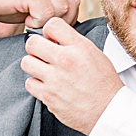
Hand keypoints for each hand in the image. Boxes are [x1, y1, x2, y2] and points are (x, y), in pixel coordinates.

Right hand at [0, 0, 80, 30]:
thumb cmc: (0, 0)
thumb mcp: (28, 0)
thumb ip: (46, 6)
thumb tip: (62, 26)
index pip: (73, 0)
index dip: (67, 18)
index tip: (51, 28)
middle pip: (71, 4)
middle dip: (61, 22)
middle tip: (42, 28)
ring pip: (61, 8)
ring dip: (48, 22)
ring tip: (31, 22)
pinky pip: (47, 11)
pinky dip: (38, 21)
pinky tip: (26, 20)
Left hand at [21, 17, 123, 133]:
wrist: (109, 111)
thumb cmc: (105, 84)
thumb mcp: (96, 55)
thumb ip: (74, 44)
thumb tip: (55, 38)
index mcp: (80, 47)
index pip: (52, 24)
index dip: (49, 31)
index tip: (52, 39)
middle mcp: (66, 60)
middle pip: (32, 43)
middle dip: (36, 47)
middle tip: (43, 54)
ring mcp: (55, 79)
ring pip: (26, 63)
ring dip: (34, 66)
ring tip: (45, 71)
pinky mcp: (48, 96)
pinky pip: (29, 83)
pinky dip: (36, 84)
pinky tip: (48, 86)